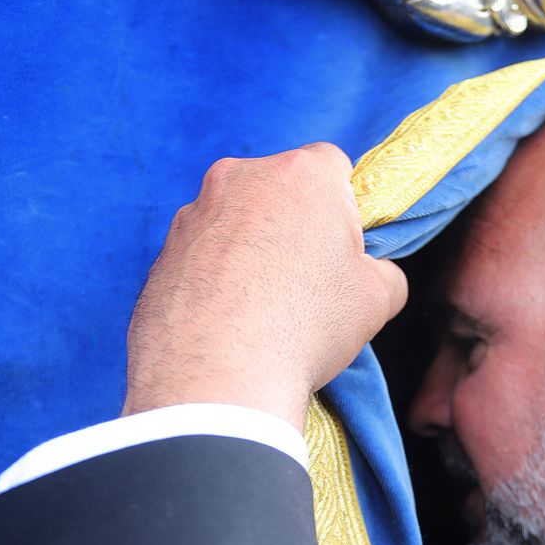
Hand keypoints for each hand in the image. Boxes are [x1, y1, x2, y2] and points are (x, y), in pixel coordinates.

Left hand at [122, 144, 407, 428]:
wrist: (215, 379)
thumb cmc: (305, 327)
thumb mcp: (378, 300)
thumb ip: (383, 272)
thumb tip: (375, 274)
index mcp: (301, 174)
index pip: (332, 165)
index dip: (343, 208)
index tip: (341, 252)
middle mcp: (240, 178)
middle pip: (278, 190)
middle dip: (293, 225)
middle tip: (305, 283)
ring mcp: (193, 213)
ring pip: (235, 221)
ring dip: (250, 251)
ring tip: (262, 310)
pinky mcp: (161, 253)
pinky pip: (201, 256)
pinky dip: (215, 278)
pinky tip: (227, 322)